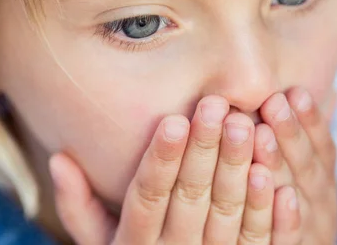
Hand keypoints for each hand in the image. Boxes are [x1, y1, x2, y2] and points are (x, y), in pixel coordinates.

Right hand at [49, 96, 301, 243]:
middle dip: (206, 151)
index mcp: (137, 242)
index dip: (161, 159)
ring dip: (241, 174)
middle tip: (219, 106)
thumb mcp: (103, 242)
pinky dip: (275, 218)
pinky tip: (279, 180)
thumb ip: (80, 207)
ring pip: (231, 217)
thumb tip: (57, 158)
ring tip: (252, 129)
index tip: (174, 120)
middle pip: (192, 198)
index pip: (149, 196)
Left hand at [253, 88, 336, 243]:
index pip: (321, 147)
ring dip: (280, 164)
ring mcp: (310, 229)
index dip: (311, 120)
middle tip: (273, 101)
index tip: (295, 91)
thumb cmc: (301, 211)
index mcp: (324, 182)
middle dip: (290, 132)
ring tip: (262, 135)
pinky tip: (281, 195)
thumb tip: (332, 94)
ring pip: (294, 195)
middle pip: (306, 166)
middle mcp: (321, 204)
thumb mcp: (310, 177)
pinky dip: (287, 218)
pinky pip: (290, 237)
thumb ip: (310, 140)